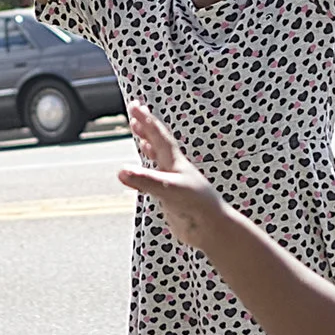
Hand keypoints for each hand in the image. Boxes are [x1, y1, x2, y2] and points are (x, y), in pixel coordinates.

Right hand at [116, 104, 227, 247]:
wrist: (212, 229)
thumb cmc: (197, 207)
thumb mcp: (168, 191)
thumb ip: (145, 180)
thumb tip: (121, 171)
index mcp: (175, 162)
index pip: (158, 135)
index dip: (146, 120)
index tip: (135, 105)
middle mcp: (174, 168)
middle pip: (158, 142)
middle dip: (145, 127)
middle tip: (134, 111)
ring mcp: (173, 182)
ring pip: (158, 158)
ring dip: (148, 146)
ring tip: (140, 136)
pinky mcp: (170, 196)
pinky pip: (155, 178)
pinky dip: (147, 171)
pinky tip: (143, 173)